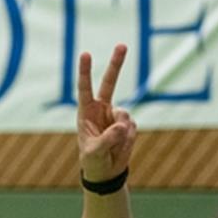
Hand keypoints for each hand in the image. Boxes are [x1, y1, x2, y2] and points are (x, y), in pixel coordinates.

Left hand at [77, 43, 136, 182]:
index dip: (85, 72)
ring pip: (125, 115)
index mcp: (86, 112)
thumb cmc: (93, 161)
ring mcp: (116, 115)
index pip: (85, 88)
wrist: (106, 172)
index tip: (85, 54)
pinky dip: (128, 139)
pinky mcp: (128, 124)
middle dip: (116, 64)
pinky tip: (120, 147)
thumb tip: (122, 125)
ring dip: (121, 133)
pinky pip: (132, 127)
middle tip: (122, 45)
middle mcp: (102, 109)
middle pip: (110, 82)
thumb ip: (107, 139)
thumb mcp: (94, 153)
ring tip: (112, 147)